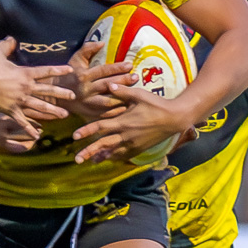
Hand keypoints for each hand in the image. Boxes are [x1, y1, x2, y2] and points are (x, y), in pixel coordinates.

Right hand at [0, 37, 71, 137]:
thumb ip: (7, 45)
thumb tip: (12, 38)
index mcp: (25, 73)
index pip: (46, 71)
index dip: (59, 70)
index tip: (70, 70)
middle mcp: (25, 88)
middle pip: (48, 90)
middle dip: (62, 93)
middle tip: (73, 96)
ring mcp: (19, 100)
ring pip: (40, 107)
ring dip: (53, 111)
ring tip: (64, 115)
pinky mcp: (11, 110)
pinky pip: (23, 121)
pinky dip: (29, 129)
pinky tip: (37, 136)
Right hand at [61, 40, 136, 120]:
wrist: (56, 94)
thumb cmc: (69, 73)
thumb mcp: (75, 59)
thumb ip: (87, 49)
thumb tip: (102, 43)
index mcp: (83, 76)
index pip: (103, 70)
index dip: (117, 68)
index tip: (130, 65)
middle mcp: (85, 90)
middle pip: (108, 86)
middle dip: (123, 81)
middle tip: (135, 77)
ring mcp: (87, 103)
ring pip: (108, 102)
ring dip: (121, 98)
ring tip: (133, 93)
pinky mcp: (88, 113)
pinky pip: (104, 114)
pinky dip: (115, 111)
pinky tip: (125, 106)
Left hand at [70, 84, 191, 163]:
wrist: (174, 119)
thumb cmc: (156, 104)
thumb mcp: (139, 95)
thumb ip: (122, 91)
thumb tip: (108, 84)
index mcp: (123, 122)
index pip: (100, 127)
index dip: (86, 131)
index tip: (74, 136)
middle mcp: (126, 135)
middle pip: (103, 145)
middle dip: (89, 152)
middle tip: (77, 159)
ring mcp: (133, 143)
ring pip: (113, 153)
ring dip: (101, 157)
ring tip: (90, 162)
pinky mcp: (139, 148)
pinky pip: (124, 155)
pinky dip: (115, 157)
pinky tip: (108, 158)